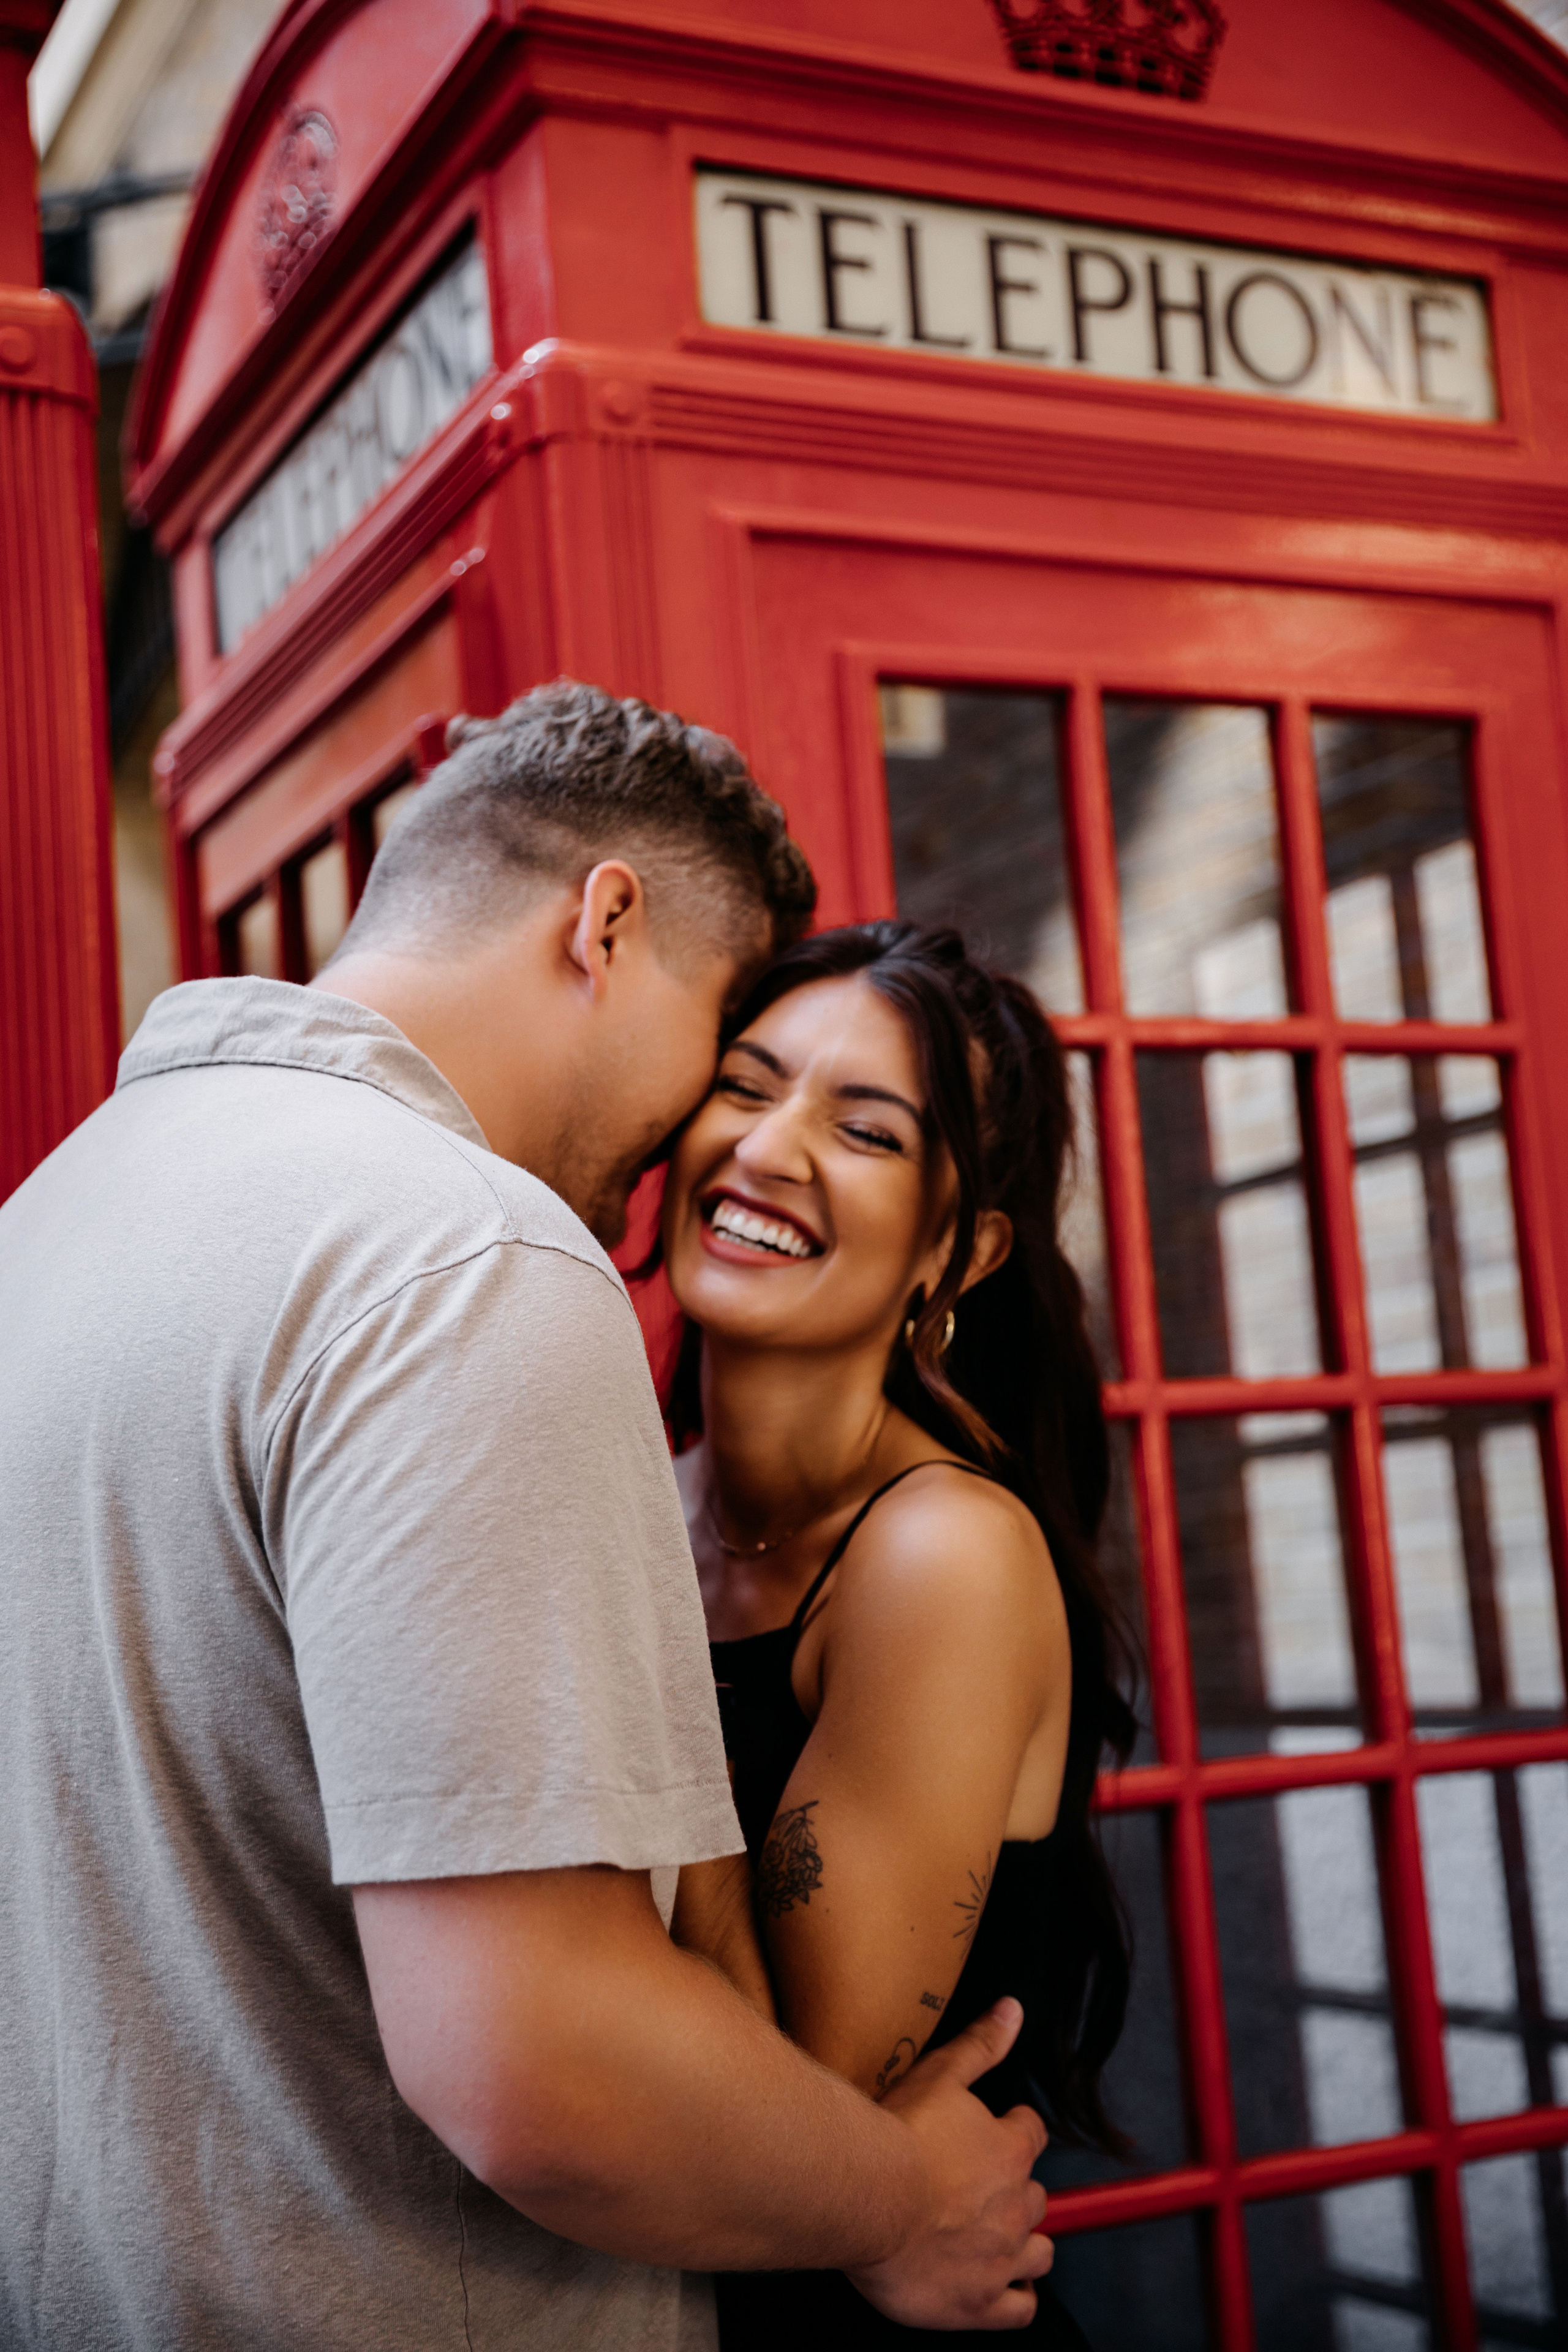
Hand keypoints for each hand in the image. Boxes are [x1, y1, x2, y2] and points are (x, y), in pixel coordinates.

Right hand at [846, 1999, 1052, 2330]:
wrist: (866, 2195)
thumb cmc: (898, 2136)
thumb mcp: (941, 2074)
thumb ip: (981, 2044)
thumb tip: (1013, 2009)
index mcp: (1011, 2149)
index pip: (1032, 2134)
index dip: (1014, 2132)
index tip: (994, 2135)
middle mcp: (1017, 2204)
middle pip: (1037, 2197)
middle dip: (1016, 2191)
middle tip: (979, 2189)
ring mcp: (1001, 2258)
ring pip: (1040, 2252)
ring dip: (1025, 2243)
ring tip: (995, 2236)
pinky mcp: (980, 2303)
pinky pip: (1021, 2309)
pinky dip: (1017, 2298)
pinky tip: (1000, 2288)